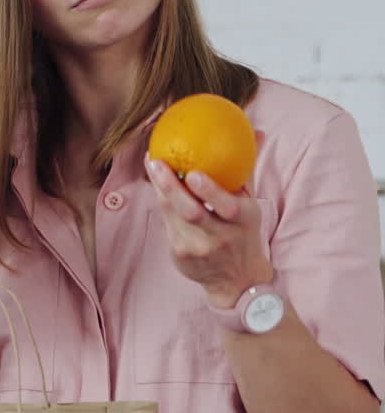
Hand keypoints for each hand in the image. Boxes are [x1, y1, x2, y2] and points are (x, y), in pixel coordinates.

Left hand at [145, 154, 271, 305]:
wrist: (237, 280)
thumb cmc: (243, 231)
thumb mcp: (251, 205)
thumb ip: (247, 170)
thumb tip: (259, 132)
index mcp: (243, 222)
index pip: (227, 207)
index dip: (209, 192)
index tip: (194, 173)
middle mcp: (221, 239)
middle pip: (192, 213)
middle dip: (171, 187)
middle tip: (157, 163)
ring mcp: (198, 250)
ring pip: (173, 218)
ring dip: (161, 191)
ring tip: (152, 165)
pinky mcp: (180, 257)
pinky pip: (168, 225)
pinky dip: (163, 204)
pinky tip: (155, 183)